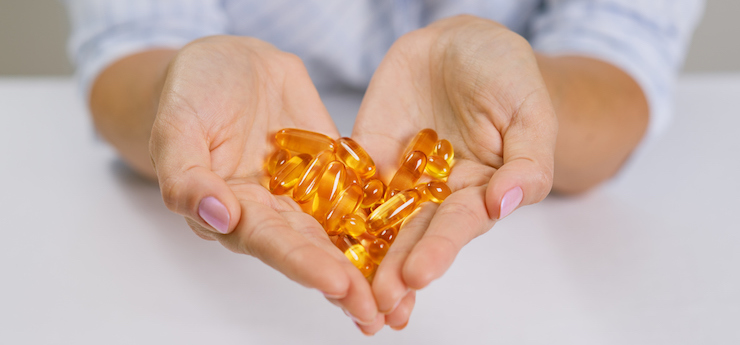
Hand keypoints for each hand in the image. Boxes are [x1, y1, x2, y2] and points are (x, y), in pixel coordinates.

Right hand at [148, 36, 382, 331]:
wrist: (230, 64)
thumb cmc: (191, 93)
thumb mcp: (176, 127)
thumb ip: (185, 174)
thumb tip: (216, 214)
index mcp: (236, 209)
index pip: (271, 243)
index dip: (303, 264)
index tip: (337, 283)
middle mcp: (275, 210)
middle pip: (313, 249)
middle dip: (345, 281)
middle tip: (378, 310)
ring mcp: (307, 191)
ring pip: (341, 231)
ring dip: (370, 264)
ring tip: (402, 297)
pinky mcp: (334, 167)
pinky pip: (362, 190)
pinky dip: (386, 214)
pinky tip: (416, 238)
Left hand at [352, 15, 556, 327]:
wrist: (464, 46)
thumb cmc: (508, 78)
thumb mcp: (531, 115)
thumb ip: (527, 162)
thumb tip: (506, 203)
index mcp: (479, 192)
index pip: (457, 226)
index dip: (438, 250)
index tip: (418, 275)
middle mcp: (437, 194)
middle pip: (413, 235)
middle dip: (394, 267)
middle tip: (375, 299)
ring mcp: (400, 176)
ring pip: (378, 219)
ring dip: (363, 255)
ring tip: (345, 288)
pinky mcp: (369, 153)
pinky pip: (349, 180)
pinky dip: (333, 205)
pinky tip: (315, 233)